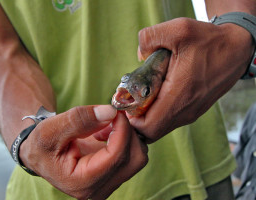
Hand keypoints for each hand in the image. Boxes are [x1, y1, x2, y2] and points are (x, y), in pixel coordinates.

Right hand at [20, 105, 147, 198]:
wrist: (41, 156)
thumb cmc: (42, 146)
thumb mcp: (51, 130)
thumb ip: (79, 120)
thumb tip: (110, 112)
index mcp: (82, 183)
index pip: (117, 156)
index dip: (122, 129)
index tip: (115, 110)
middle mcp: (99, 189)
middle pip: (135, 158)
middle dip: (128, 132)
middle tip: (113, 114)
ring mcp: (108, 183)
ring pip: (138, 156)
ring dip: (128, 134)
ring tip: (106, 124)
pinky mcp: (113, 175)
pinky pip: (132, 155)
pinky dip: (126, 138)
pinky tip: (107, 132)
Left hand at [129, 18, 253, 142]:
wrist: (236, 50)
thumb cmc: (210, 41)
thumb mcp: (178, 29)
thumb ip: (150, 38)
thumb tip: (139, 54)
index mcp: (180, 95)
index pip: (148, 127)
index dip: (130, 121)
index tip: (125, 103)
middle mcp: (186, 110)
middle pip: (152, 131)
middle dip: (136, 118)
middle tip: (131, 98)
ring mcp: (191, 113)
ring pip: (161, 126)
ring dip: (147, 115)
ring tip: (144, 93)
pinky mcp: (194, 110)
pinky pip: (170, 119)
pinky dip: (158, 112)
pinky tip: (158, 92)